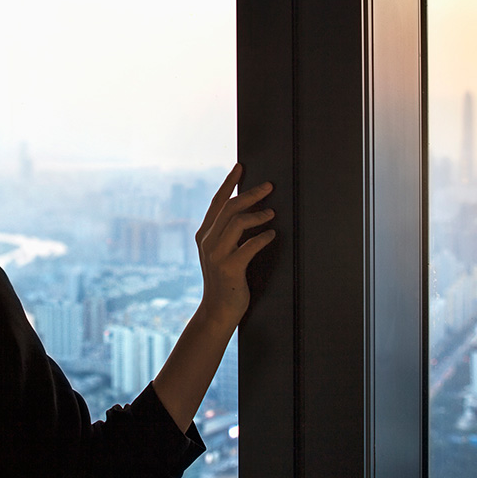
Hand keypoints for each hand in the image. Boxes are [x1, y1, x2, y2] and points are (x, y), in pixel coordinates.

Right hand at [195, 163, 275, 327]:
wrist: (217, 310)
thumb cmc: (225, 279)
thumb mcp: (220, 252)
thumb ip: (226, 233)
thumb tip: (246, 210)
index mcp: (204, 234)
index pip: (217, 202)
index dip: (229, 183)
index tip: (241, 167)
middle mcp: (207, 241)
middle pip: (229, 207)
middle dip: (250, 193)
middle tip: (269, 186)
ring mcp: (216, 255)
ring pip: (238, 223)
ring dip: (258, 215)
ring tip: (272, 214)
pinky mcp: (229, 268)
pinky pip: (249, 246)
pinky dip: (263, 237)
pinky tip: (272, 234)